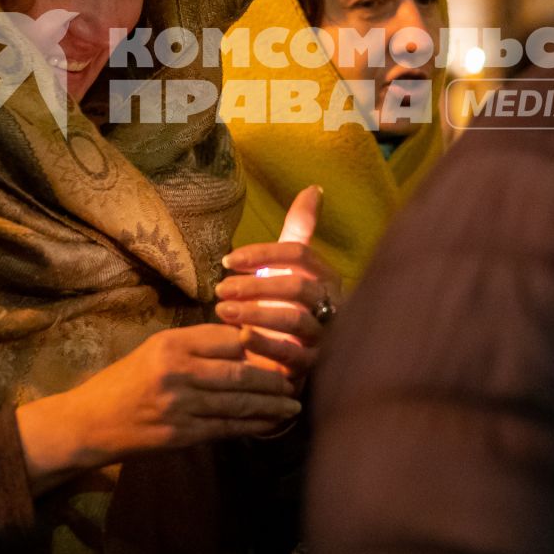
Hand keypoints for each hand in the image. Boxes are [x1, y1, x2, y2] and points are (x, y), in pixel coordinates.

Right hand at [16, 324, 299, 492]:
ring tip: (293, 404)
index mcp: (171, 344)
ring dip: (271, 405)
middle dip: (273, 378)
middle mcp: (177, 372)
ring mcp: (180, 406)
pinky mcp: (182, 435)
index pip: (227, 339)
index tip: (280, 347)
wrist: (89, 423)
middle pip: (240, 371)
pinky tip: (271, 424)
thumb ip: (194, 347)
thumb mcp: (154, 350)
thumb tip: (243, 342)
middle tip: (297, 378)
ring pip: (238, 402)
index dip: (257, 344)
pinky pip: (227, 428)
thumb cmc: (123, 382)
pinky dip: (253, 426)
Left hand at [216, 186, 337, 389]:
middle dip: (256, 285)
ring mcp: (325, 335)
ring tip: (222, 311)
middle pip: (297, 286)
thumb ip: (300, 229)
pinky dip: (267, 346)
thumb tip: (314, 188)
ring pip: (295, 319)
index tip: (228, 260)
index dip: (263, 253)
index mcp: (326, 275)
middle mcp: (332, 303)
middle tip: (221, 289)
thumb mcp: (294, 265)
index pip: (299, 253)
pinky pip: (293, 355)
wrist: (298, 355)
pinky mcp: (314, 366)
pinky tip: (241, 338)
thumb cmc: (291, 302)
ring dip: (256, 312)